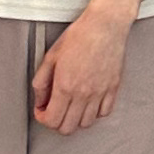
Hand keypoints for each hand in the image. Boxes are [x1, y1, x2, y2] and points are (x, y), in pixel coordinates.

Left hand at [31, 0, 141, 133]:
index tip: (42, 110)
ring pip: (87, 123)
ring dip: (76, 118)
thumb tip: (40, 100)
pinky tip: (89, 102)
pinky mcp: (113, 88)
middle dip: (57, 122)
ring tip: (72, 106)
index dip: (43, 118)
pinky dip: (95, 112)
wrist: (105, 25)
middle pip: (68, 128)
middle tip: (55, 110)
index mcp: (64, 86)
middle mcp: (83, 93)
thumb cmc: (79, 36)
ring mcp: (100, 92)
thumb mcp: (50, 57)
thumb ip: (42, 82)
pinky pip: (104, 112)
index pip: (52, 120)